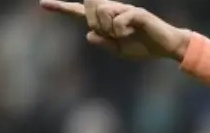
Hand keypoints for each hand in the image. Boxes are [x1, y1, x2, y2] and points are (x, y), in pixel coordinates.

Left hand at [39, 0, 190, 60]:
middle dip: (96, 23)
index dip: (61, 8)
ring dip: (110, 28)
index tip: (43, 4)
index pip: (80, 12)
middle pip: (89, 8)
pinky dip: (121, 30)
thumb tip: (89, 34)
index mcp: (106, 20)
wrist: (166, 47)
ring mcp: (123, 9)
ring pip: (101, 12)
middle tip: (112, 35)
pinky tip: (132, 32)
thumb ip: (103, 43)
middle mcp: (112, 10)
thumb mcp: (120, 51)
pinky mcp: (135, 12)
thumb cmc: (144, 47)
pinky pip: (117, 21)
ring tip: (124, 34)